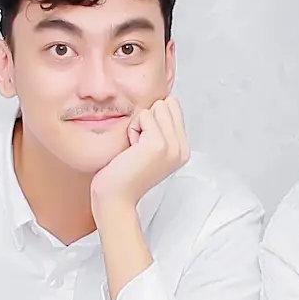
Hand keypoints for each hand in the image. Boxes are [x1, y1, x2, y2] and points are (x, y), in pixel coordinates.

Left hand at [90, 95, 190, 213]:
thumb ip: (161, 129)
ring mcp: (173, 146)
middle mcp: (182, 148)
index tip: (144, 143)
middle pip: (167, 103)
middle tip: (139, 145)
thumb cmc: (125, 174)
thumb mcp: (150, 149)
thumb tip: (161, 102)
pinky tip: (131, 148)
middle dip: (148, 119)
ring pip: (157, 107)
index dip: (154, 118)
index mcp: (182, 148)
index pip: (174, 106)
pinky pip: (144, 115)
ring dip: (140, 124)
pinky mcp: (159, 144)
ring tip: (135, 147)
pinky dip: (133, 128)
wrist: (116, 197)